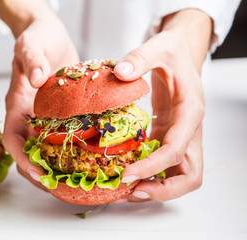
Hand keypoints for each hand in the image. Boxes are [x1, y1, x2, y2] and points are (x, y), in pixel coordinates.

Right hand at [2, 16, 78, 184]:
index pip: (12, 138)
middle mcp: (28, 115)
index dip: (22, 159)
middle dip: (39, 172)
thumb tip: (37, 79)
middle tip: (61, 187)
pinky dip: (69, 151)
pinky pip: (60, 137)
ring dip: (54, 167)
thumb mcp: (32, 43)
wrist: (48, 36)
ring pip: (43, 150)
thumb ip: (32, 58)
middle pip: (26, 152)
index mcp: (17, 103)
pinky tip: (87, 158)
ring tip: (74, 182)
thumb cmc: (37, 38)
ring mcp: (42, 117)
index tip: (39, 172)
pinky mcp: (58, 115)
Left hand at [113, 9, 210, 201]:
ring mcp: (181, 137)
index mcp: (191, 112)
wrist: (179, 55)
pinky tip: (128, 173)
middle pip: (190, 175)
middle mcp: (190, 130)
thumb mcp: (158, 47)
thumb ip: (140, 58)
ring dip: (159, 189)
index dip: (153, 167)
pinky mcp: (168, 137)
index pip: (176, 150)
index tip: (127, 175)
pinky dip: (151, 175)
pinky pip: (165, 165)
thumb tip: (121, 74)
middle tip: (132, 193)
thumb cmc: (172, 52)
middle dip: (164, 190)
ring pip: (181, 176)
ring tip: (128, 190)